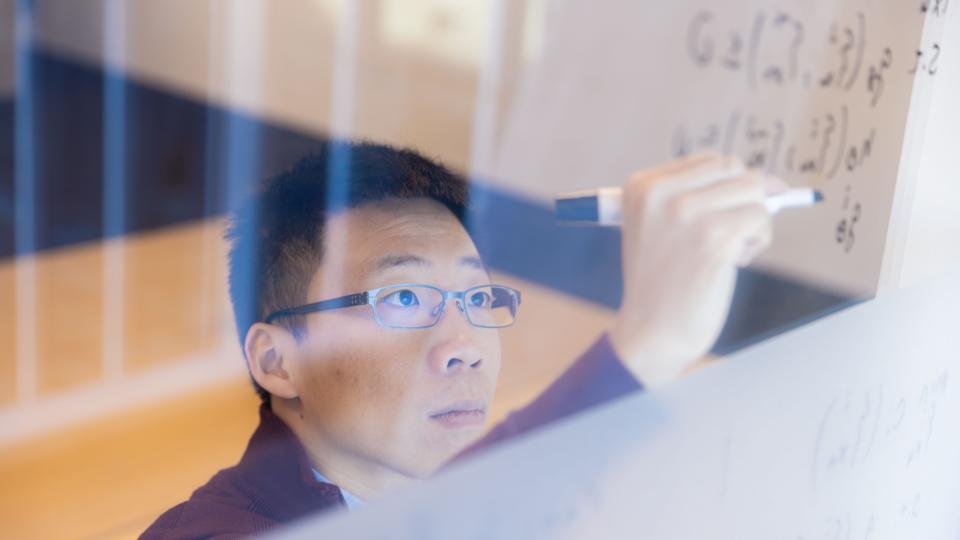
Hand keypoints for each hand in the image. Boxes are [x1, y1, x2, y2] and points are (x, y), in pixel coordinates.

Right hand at [608, 152, 781, 386]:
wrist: (651, 331)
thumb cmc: (661, 283)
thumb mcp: (659, 226)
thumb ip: (695, 197)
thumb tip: (769, 182)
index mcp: (642, 186)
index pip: (709, 161)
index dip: (729, 185)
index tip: (726, 212)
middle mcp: (661, 194)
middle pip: (735, 169)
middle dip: (745, 199)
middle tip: (732, 233)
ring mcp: (687, 213)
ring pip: (754, 190)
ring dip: (754, 221)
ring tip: (731, 250)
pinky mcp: (714, 236)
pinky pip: (760, 218)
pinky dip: (757, 240)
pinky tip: (734, 262)